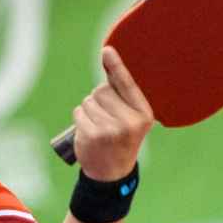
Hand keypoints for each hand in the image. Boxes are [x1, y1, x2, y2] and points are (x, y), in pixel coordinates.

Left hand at [72, 47, 153, 180]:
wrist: (112, 172)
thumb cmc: (120, 139)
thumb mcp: (130, 118)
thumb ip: (121, 92)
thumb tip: (107, 57)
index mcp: (144, 115)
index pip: (127, 84)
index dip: (116, 66)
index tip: (107, 50)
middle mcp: (130, 122)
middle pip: (102, 90)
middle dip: (99, 100)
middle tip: (106, 118)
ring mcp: (111, 129)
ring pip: (88, 101)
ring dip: (89, 110)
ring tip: (99, 127)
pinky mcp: (93, 135)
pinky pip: (79, 112)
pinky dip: (80, 119)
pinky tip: (89, 132)